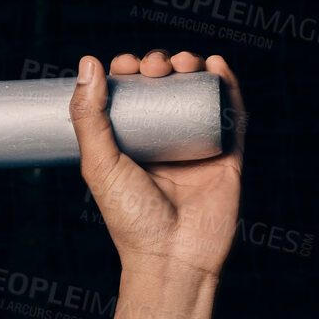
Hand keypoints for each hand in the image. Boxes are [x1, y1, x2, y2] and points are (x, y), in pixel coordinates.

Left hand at [69, 50, 245, 281]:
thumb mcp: (99, 163)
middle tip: (154, 67)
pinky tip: (217, 66)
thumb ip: (89, 117)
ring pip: (196, 94)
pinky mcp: (227, 154)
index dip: (127, 72)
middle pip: (163, 89)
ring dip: (192, 67)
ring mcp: (195, 145)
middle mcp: (162, 141)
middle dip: (160, 66)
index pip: (128, 96)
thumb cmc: (130, 217)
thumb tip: (87, 63)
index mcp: (128, 143)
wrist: (172, 256)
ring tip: (185, 62)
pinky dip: (227, 85)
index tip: (123, 64)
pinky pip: (231, 114)